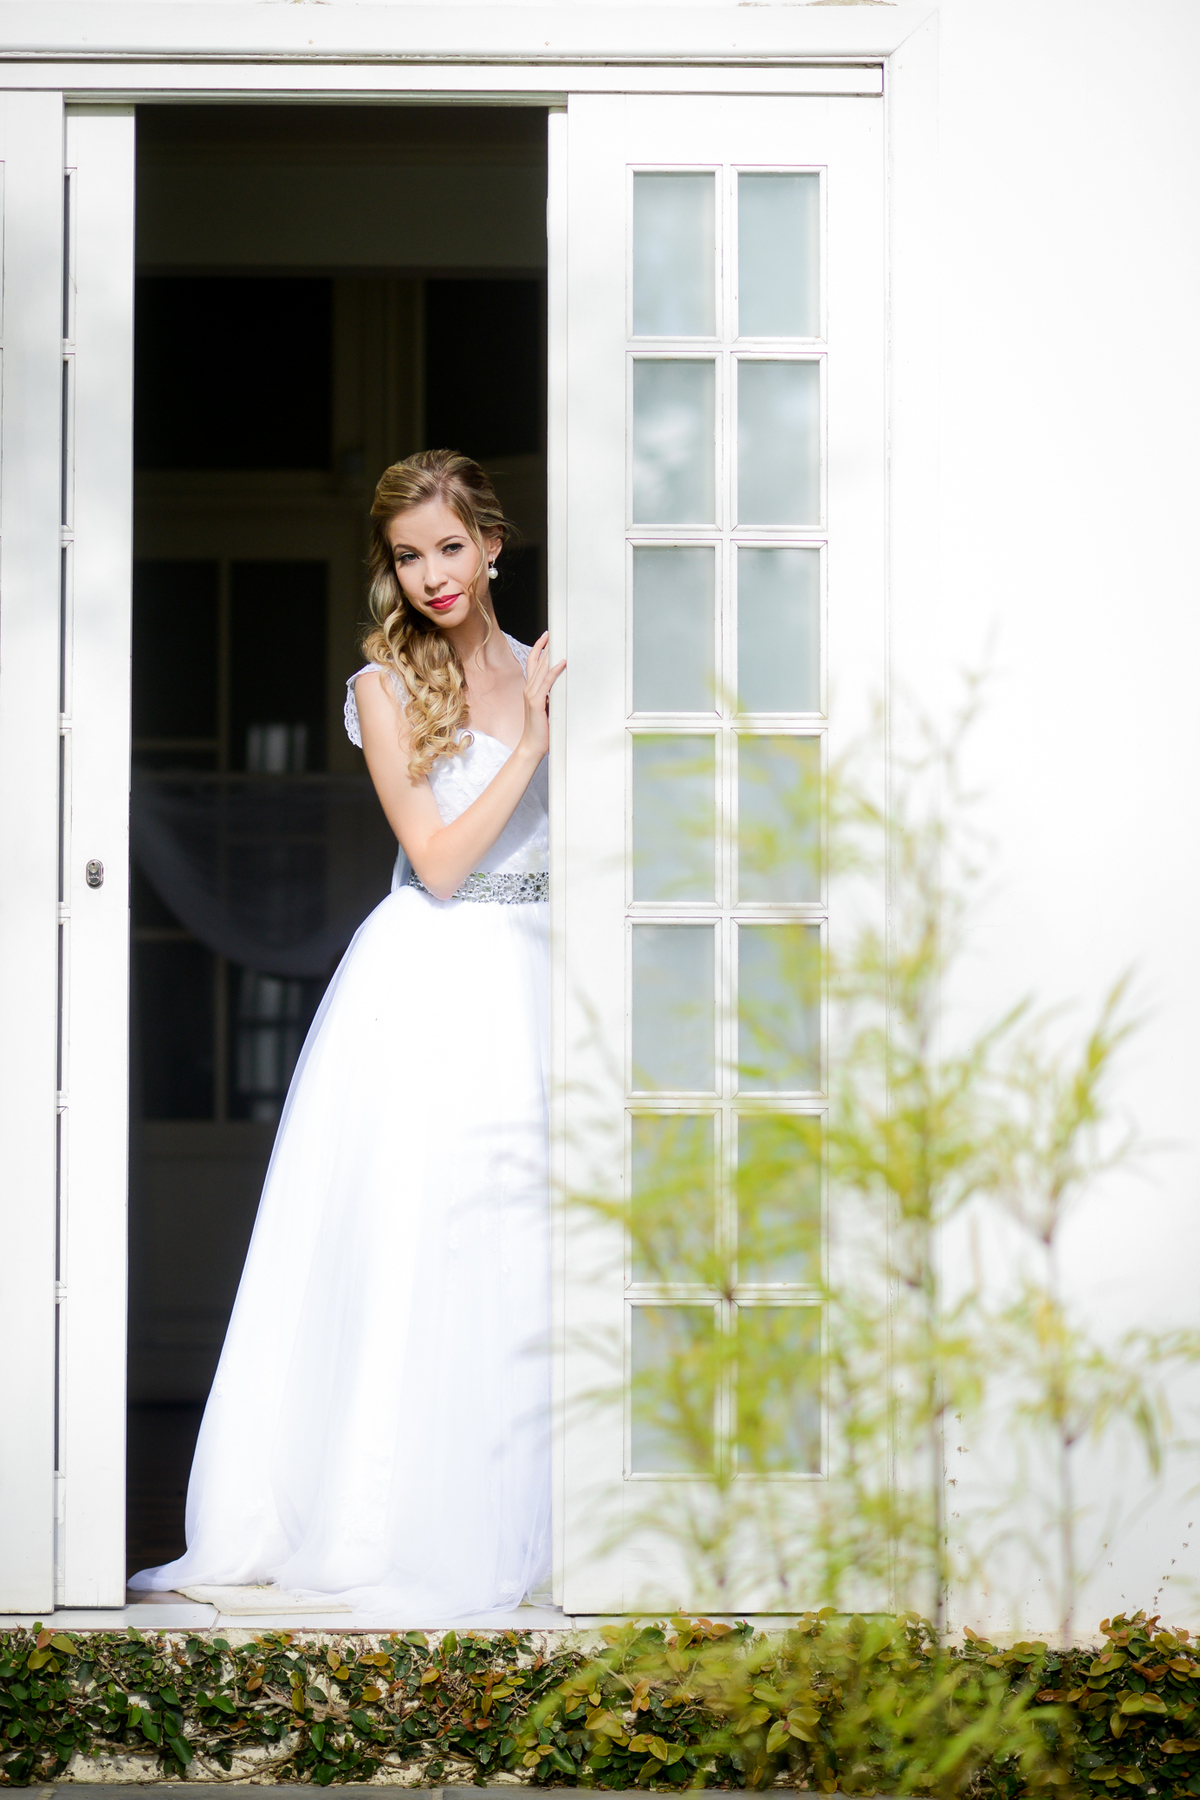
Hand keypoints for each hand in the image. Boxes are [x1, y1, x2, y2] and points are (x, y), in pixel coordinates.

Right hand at [519, 632, 565, 760]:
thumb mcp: (547, 708)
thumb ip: (552, 696)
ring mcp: (531, 694)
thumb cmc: (540, 729)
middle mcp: (529, 688)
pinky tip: (561, 663)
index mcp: (531, 689)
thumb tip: (564, 686)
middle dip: (545, 645)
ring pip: (541, 668)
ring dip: (550, 654)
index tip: (546, 637)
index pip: (533, 663)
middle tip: (554, 632)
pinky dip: (554, 672)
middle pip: (536, 661)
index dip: (539, 648)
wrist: (531, 746)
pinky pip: (546, 683)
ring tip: (558, 641)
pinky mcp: (535, 702)